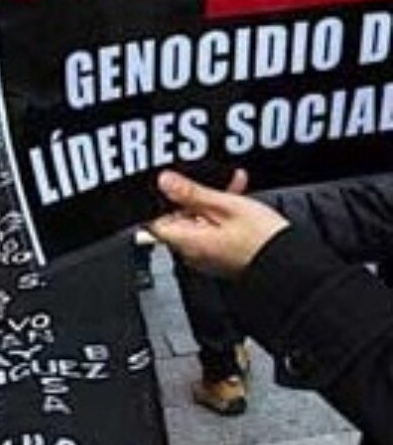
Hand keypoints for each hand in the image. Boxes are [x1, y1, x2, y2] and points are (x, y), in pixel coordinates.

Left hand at [149, 170, 288, 277]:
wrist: (290, 265)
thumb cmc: (262, 240)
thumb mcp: (226, 205)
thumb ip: (191, 192)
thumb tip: (164, 182)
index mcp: (187, 242)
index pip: (154, 220)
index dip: (160, 199)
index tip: (171, 182)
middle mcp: (192, 253)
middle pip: (178, 218)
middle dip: (192, 195)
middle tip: (209, 180)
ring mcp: (206, 255)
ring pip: (198, 221)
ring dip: (210, 201)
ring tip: (232, 185)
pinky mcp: (221, 255)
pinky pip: (212, 230)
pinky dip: (220, 214)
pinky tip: (238, 198)